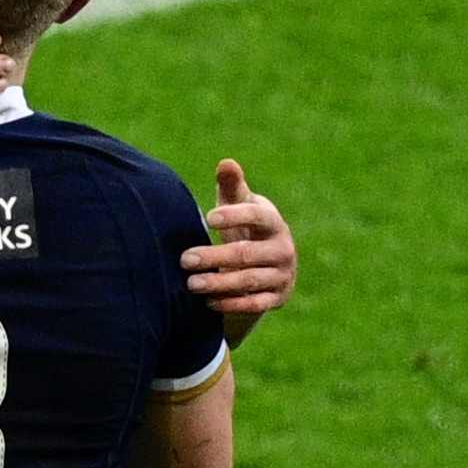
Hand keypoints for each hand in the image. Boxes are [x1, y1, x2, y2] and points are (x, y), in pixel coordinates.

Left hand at [184, 157, 296, 344]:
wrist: (267, 265)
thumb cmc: (244, 227)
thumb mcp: (239, 206)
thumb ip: (232, 186)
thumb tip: (226, 163)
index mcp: (273, 222)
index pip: (257, 216)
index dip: (235, 216)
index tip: (208, 218)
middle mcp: (282, 249)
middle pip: (247, 254)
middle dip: (214, 256)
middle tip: (184, 259)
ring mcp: (282, 275)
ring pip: (249, 281)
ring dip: (219, 283)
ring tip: (191, 283)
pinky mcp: (277, 298)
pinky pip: (255, 304)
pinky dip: (231, 304)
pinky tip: (207, 303)